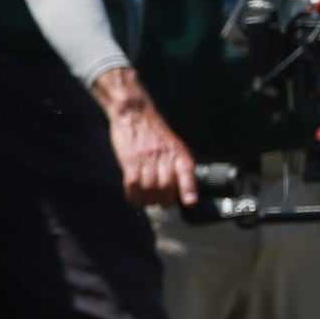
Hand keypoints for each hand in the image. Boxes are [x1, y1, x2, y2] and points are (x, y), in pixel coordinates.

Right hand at [101, 77, 196, 205]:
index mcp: (179, 152)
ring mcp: (146, 159)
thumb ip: (177, 162)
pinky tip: (135, 199)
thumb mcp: (173, 143)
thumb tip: (183, 186)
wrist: (135, 114)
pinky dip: (134, 196)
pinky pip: (132, 185)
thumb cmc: (155, 132)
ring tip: (149, 202)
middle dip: (165, 201)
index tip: (190, 202)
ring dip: (149, 201)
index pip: (187, 173)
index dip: (189, 189)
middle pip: (166, 186)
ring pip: (149, 188)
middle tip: (163, 205)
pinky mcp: (129, 161)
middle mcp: (164, 156)